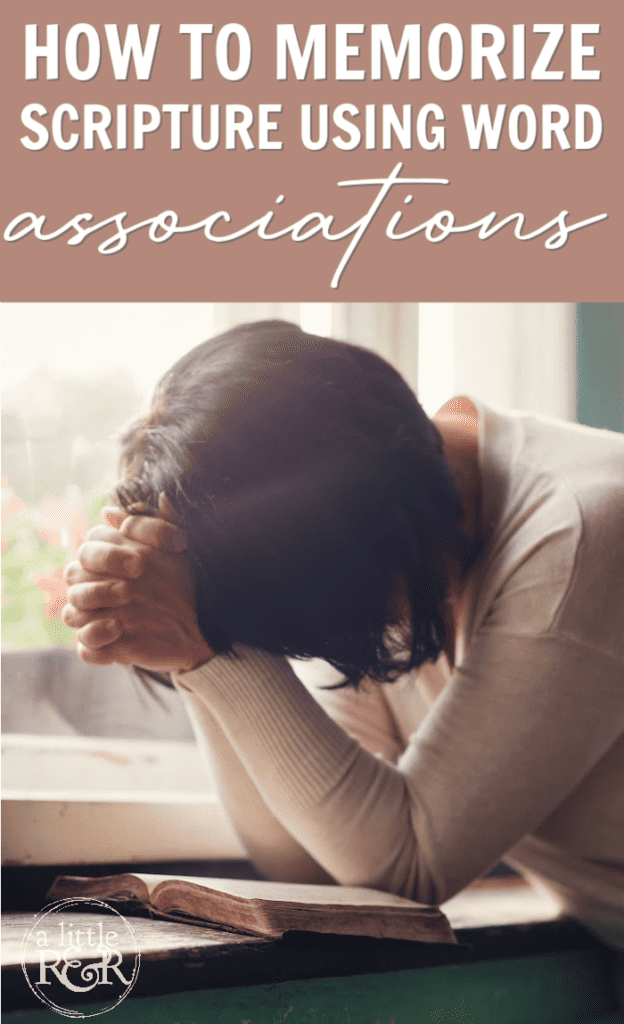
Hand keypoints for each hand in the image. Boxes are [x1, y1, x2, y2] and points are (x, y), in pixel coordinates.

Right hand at [63, 508, 214, 674]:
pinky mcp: (106, 648)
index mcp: (109, 559)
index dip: (109, 553)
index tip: (141, 562)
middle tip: (136, 577)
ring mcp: (99, 618)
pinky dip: (94, 636)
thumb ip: (154, 524)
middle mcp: (98, 586)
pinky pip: (84, 648)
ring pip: (71, 611)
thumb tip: (113, 510)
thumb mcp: (177, 548)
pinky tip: (117, 628)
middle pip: (73, 576)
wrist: (205, 620)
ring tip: (126, 598)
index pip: (89, 549)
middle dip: (100, 575)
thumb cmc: (185, 578)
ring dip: (93, 601)